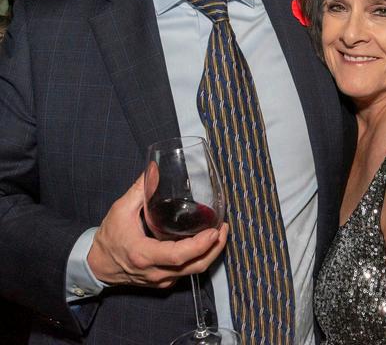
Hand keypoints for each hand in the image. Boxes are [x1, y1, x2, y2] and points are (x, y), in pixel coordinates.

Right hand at [87, 174, 227, 288]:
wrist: (97, 264)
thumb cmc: (109, 237)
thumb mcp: (121, 209)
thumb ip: (139, 189)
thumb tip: (154, 168)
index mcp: (144, 254)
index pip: (179, 256)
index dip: (200, 245)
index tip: (214, 231)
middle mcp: (155, 272)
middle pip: (194, 267)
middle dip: (215, 249)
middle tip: (224, 228)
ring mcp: (160, 280)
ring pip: (193, 272)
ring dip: (210, 254)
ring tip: (220, 233)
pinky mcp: (163, 281)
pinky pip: (186, 273)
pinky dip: (199, 259)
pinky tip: (204, 243)